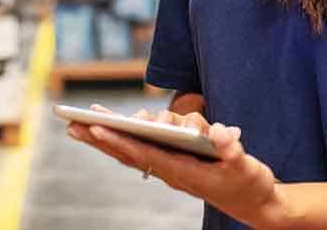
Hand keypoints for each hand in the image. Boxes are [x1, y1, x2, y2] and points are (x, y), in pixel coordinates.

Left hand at [67, 105, 289, 228]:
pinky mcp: (177, 164)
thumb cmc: (249, 183)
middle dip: (100, 138)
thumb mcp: (246, 166)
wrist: (255, 203)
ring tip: (85, 122)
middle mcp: (172, 171)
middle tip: (71, 124)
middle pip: (129, 153)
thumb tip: (218, 132)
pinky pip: (143, 151)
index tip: (96, 129)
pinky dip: (125, 141)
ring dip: (109, 138)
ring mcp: (172, 168)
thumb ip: (232, 150)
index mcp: (184, 172)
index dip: (120, 141)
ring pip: (133, 151)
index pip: (145, 154)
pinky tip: (113, 132)